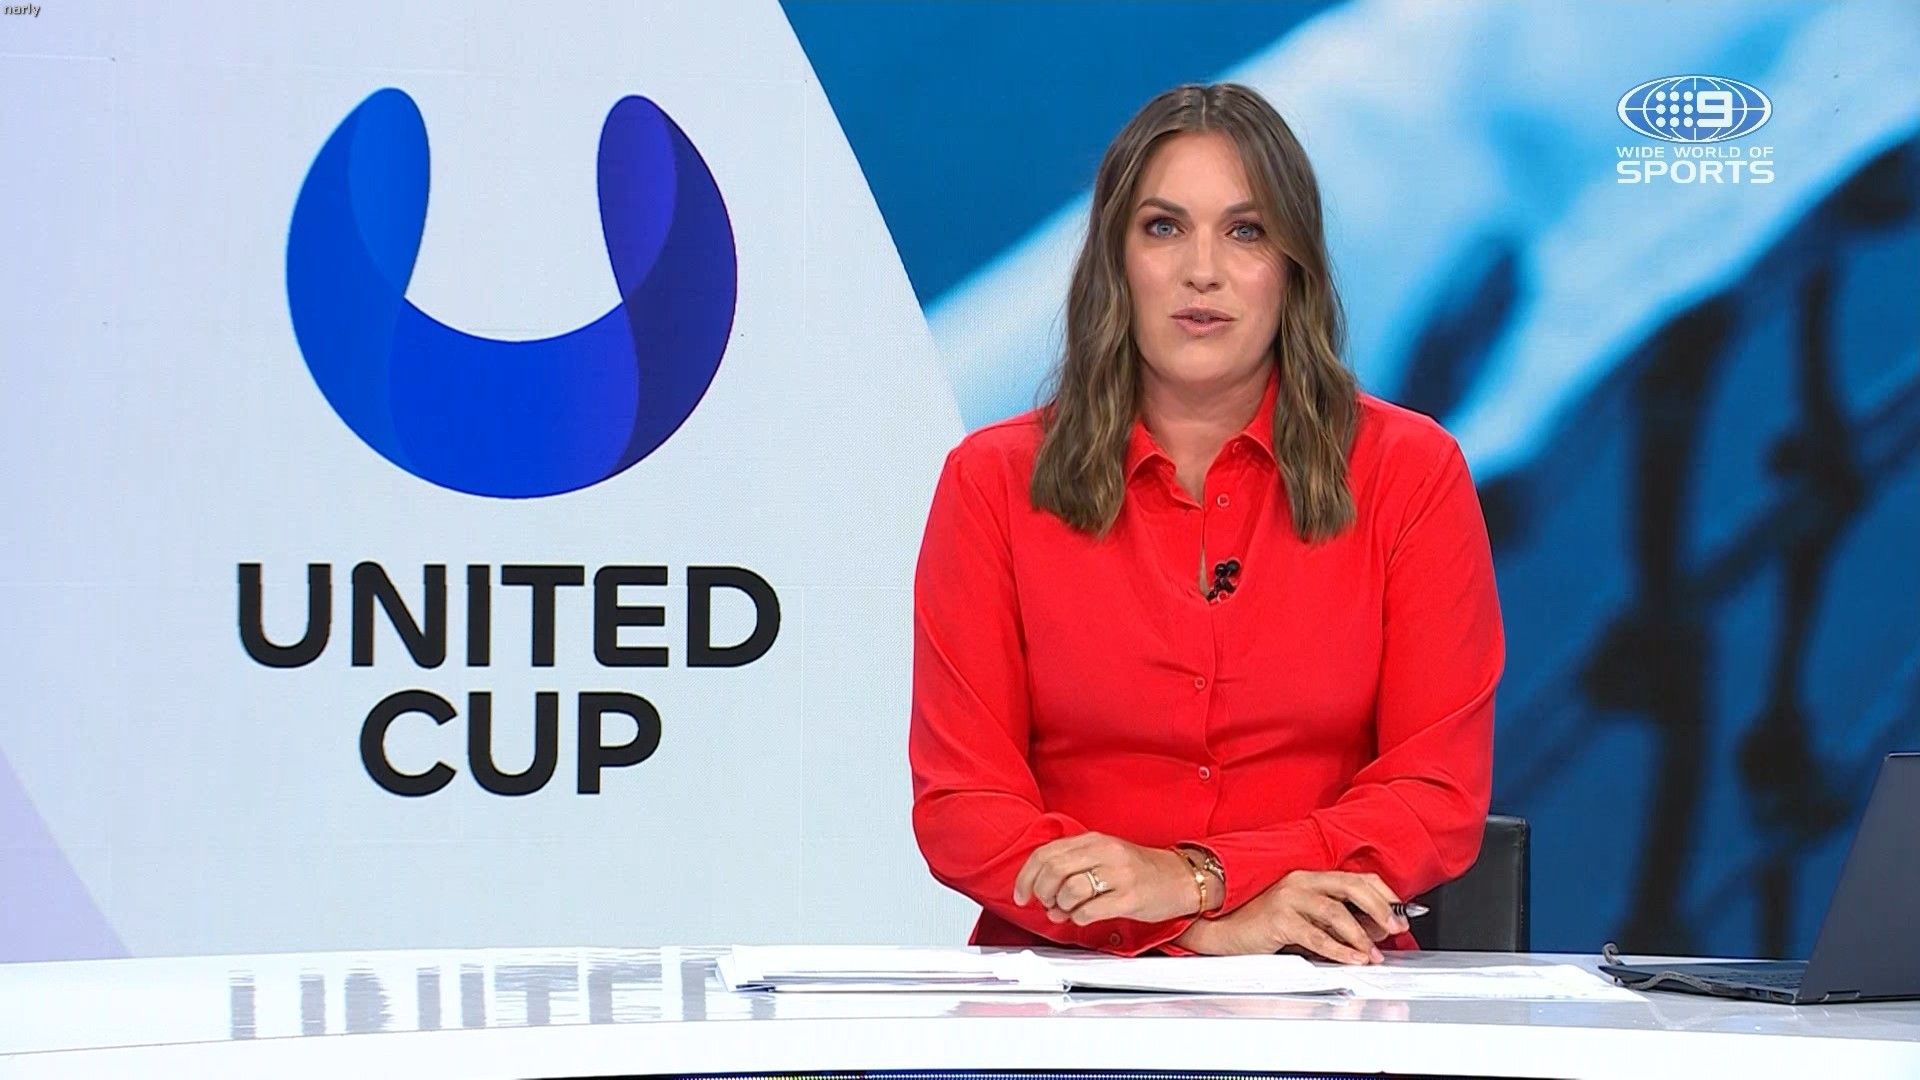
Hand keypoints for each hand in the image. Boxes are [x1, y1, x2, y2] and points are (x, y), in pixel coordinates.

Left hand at [1012, 833, 1198, 924]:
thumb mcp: (1103, 856)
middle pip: (1053, 870)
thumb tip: (1042, 893)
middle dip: (1041, 893)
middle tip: (1045, 904)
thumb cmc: (1140, 870)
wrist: (1180, 878)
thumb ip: (1072, 868)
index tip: (1020, 894)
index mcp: (1093, 840)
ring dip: (1060, 907)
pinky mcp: (1130, 897)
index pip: (1046, 853)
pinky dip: (1079, 918)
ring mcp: (1119, 874)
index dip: (1026, 877)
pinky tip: (1083, 917)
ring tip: (1065, 912)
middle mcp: (1105, 852)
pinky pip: (1091, 910)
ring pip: (1070, 890)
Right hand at [1174, 870, 1406, 963]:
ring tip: (1373, 954)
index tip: (1402, 912)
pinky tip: (1352, 958)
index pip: (1356, 877)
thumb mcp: (1300, 915)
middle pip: (1352, 886)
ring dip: (1362, 935)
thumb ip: (1330, 919)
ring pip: (1337, 912)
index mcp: (1309, 877)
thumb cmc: (1259, 923)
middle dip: (1380, 908)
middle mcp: (1301, 881)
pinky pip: (1317, 936)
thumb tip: (1370, 931)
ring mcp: (1288, 898)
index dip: (1383, 894)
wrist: (1219, 927)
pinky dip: (1340, 950)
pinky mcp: (1278, 919)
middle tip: (1397, 927)